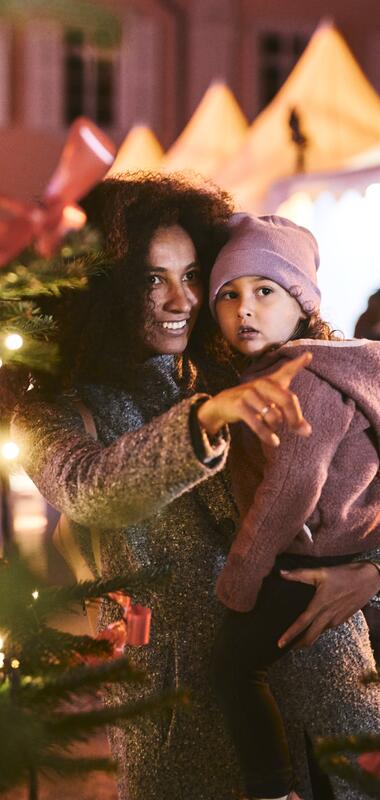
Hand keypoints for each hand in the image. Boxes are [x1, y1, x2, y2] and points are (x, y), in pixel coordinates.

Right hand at [197, 352, 311, 445]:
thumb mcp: (271, 403)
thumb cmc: (253, 403)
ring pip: (273, 415)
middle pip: (287, 400)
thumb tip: (307, 432)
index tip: (309, 355)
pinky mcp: (239, 405)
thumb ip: (291, 414)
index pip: (286, 370)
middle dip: (296, 418)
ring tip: (274, 430)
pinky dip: (267, 435)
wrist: (223, 405)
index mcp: (271, 381)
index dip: (298, 363)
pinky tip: (274, 442)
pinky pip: (258, 424)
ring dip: (276, 427)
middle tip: (303, 431)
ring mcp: (250, 393)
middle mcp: (262, 384)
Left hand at [278, 561, 379, 647]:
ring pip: (319, 633)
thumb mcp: (321, 572)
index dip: (290, 634)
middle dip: (298, 644)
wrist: (369, 579)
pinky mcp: (343, 619)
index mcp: (320, 605)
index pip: (302, 623)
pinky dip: (318, 630)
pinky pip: (327, 628)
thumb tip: (281, 573)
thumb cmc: (344, 574)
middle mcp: (328, 616)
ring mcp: (336, 619)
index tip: (280, 644)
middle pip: (310, 636)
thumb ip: (300, 574)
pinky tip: (314, 626)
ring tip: (297, 638)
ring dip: (308, 638)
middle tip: (285, 647)